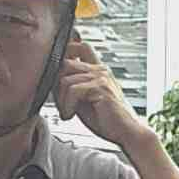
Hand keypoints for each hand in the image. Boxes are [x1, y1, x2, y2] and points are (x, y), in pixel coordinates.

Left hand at [54, 30, 147, 146]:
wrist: (126, 132)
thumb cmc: (107, 119)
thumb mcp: (84, 100)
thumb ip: (72, 87)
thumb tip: (51, 81)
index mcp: (98, 71)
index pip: (81, 46)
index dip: (66, 51)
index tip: (58, 72)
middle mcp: (100, 70)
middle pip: (66, 62)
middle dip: (57, 84)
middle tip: (61, 103)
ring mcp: (101, 77)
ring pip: (65, 79)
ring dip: (61, 100)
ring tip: (67, 112)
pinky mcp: (101, 87)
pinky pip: (72, 90)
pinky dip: (67, 106)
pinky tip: (71, 115)